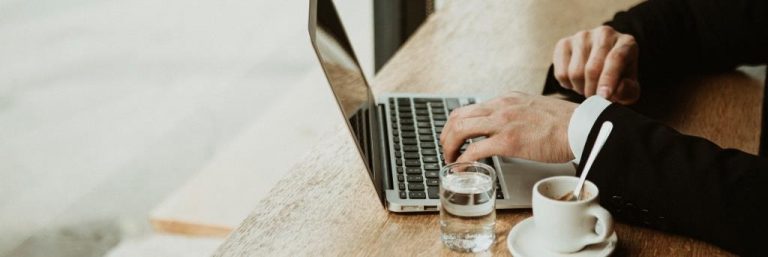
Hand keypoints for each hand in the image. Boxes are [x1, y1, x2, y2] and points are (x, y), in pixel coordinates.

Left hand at [439, 92, 576, 163]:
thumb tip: (510, 128)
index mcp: (507, 99)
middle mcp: (501, 107)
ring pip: (460, 129)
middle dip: (446, 136)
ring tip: (451, 160)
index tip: (455, 138)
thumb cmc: (566, 123)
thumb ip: (518, 115)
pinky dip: (462, 161)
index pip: (470, 108)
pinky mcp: (509, 141)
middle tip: (447, 151)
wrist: (583, 127)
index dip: (456, 125)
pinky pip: (474, 151)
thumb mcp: (535, 109)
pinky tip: (462, 169)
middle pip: (458, 116)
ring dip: (449, 147)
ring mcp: (503, 122)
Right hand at [553, 25, 639, 103]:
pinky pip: (561, 72)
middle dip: (592, 90)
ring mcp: (582, 36)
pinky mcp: (564, 43)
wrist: (601, 65)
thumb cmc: (619, 78)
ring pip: (576, 72)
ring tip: (587, 87)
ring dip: (580, 88)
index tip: (603, 96)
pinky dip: (567, 84)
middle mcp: (604, 34)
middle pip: (592, 68)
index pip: (615, 58)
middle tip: (595, 98)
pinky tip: (576, 81)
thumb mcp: (630, 88)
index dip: (608, 79)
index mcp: (626, 42)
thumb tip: (615, 91)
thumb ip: (628, 91)